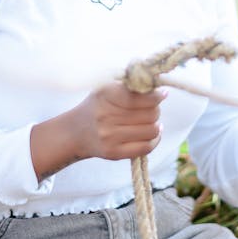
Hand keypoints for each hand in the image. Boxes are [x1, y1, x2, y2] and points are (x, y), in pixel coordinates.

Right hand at [30, 82, 164, 179]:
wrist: (75, 133)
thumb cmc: (97, 106)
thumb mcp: (106, 89)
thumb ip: (130, 86)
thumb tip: (159, 88)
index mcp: (105, 95)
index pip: (139, 96)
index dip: (155, 96)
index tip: (162, 94)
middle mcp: (105, 116)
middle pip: (150, 113)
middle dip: (156, 109)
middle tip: (151, 109)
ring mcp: (109, 136)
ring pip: (151, 130)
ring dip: (156, 125)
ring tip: (150, 121)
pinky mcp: (114, 153)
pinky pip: (146, 147)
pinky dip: (154, 140)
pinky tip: (151, 134)